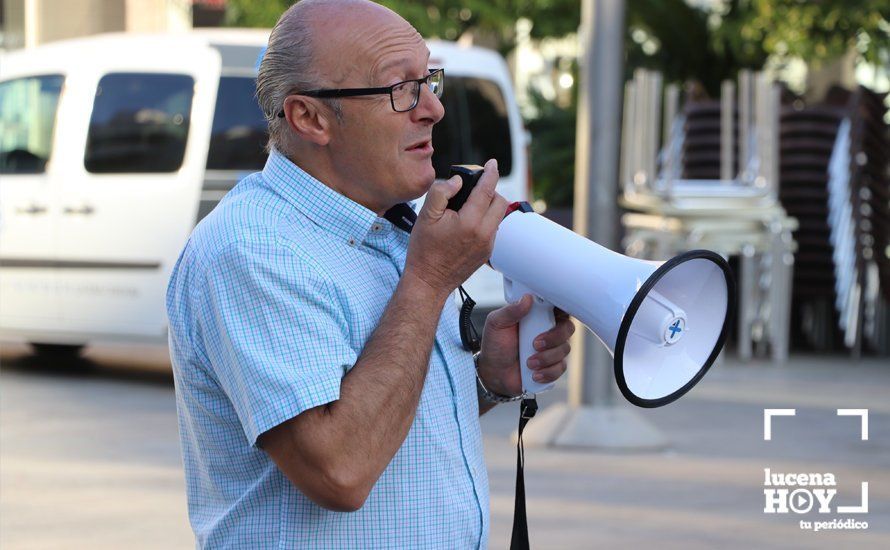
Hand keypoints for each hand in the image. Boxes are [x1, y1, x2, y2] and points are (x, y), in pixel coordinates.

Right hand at [403, 159, 507, 297]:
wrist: (428, 282)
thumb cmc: (424, 251)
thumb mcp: (425, 216)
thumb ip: (441, 192)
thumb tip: (457, 181)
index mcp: (469, 222)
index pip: (486, 190)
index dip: (490, 173)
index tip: (491, 163)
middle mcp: (484, 234)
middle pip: (499, 201)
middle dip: (489, 190)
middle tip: (473, 188)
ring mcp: (488, 245)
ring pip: (498, 216)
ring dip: (488, 206)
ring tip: (467, 206)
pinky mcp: (487, 254)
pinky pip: (493, 229)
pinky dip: (484, 220)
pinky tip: (467, 223)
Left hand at [476, 295, 575, 396]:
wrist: (494, 372)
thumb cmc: (495, 345)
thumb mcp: (496, 324)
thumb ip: (510, 311)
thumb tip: (527, 299)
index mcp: (537, 316)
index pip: (558, 307)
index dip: (561, 310)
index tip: (552, 315)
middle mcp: (548, 330)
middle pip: (568, 328)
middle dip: (554, 337)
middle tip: (535, 344)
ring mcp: (552, 348)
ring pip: (565, 349)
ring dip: (546, 358)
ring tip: (528, 362)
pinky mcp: (553, 366)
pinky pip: (561, 368)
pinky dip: (547, 372)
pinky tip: (534, 374)